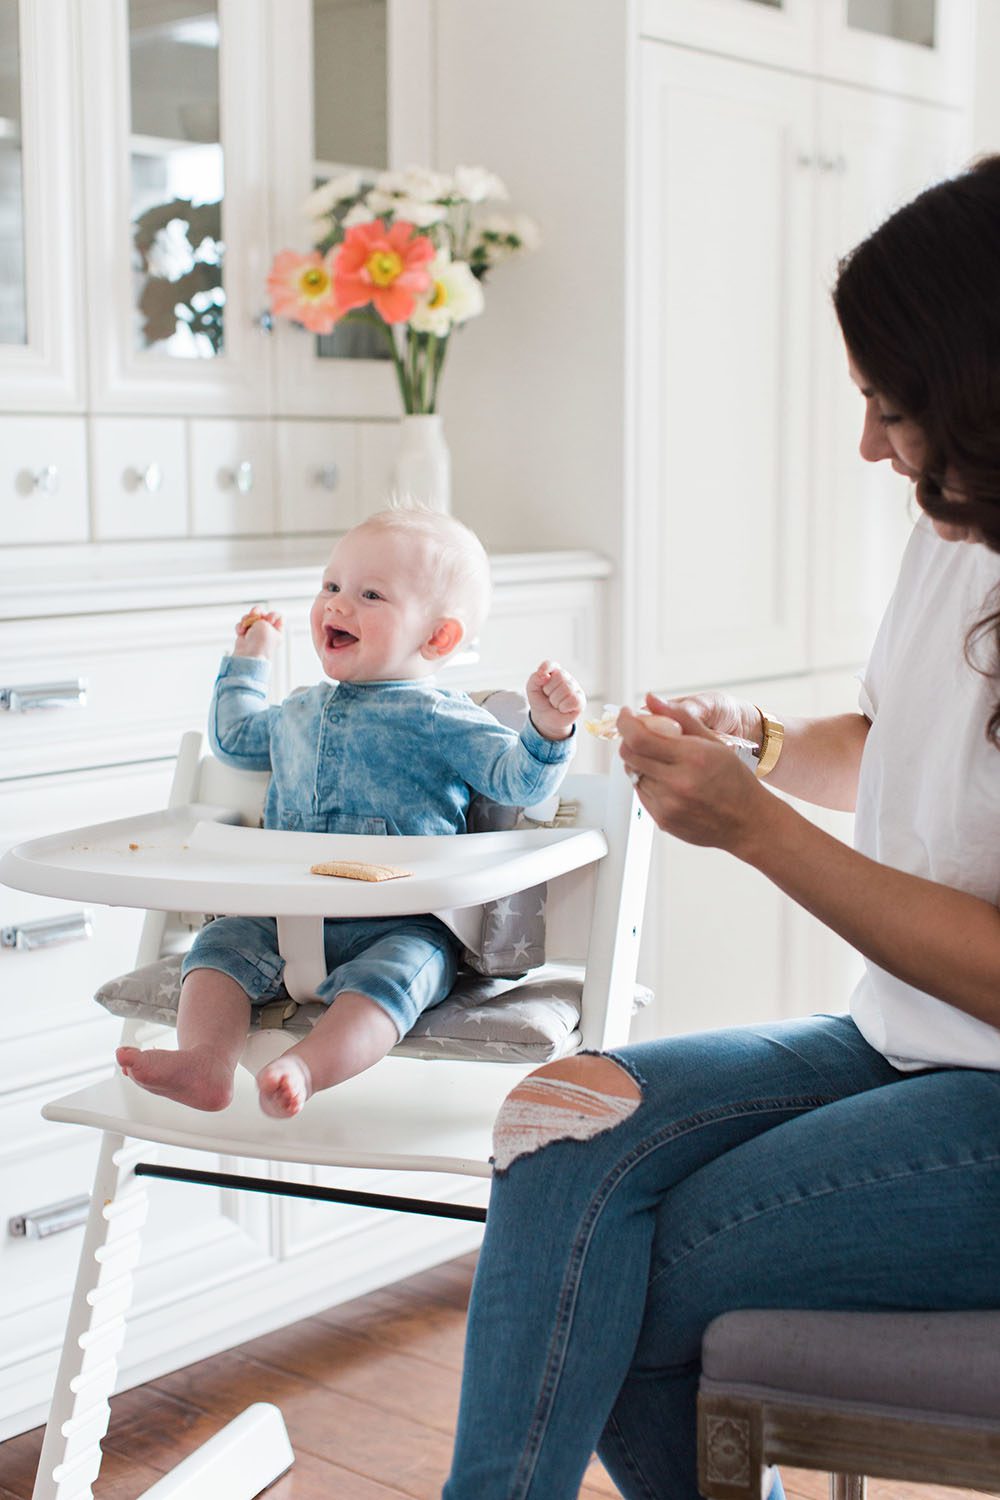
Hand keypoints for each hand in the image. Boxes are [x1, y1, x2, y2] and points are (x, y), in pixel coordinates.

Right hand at [232, 606, 282, 659]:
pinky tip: (241, 632)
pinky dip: (240, 627)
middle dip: (256, 612)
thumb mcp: (267, 624)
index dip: (272, 615)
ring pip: (250, 618)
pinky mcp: (245, 636)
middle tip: (254, 614)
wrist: (249, 654)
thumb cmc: (261, 642)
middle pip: (262, 614)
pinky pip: (242, 625)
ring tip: (245, 625)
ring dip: (246, 619)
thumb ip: (262, 616)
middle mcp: (267, 632)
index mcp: (277, 631)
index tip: (269, 620)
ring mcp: (256, 634)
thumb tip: (254, 617)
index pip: (278, 617)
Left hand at [527, 660, 585, 740]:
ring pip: (566, 688)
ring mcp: (575, 688)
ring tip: (555, 703)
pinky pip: (573, 700)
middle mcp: (566, 678)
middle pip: (560, 676)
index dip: (546, 667)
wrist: (545, 719)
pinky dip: (563, 707)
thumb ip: (535, 679)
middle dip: (549, 690)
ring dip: (555, 700)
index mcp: (554, 672)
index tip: (541, 673)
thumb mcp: (532, 689)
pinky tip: (562, 708)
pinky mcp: (580, 700)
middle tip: (548, 697)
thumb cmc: (540, 701)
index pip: (552, 665)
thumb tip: (545, 675)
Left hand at [617, 699, 771, 854]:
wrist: (748, 823)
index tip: (626, 714)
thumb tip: (651, 699)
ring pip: (633, 774)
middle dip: (630, 740)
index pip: (639, 737)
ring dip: (640, 762)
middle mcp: (677, 783)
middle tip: (642, 735)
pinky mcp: (662, 821)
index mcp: (691, 758)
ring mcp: (668, 805)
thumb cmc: (736, 781)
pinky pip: (641, 794)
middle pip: (629, 755)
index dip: (625, 722)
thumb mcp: (715, 742)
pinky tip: (668, 781)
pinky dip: (647, 782)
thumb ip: (680, 717)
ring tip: (663, 761)